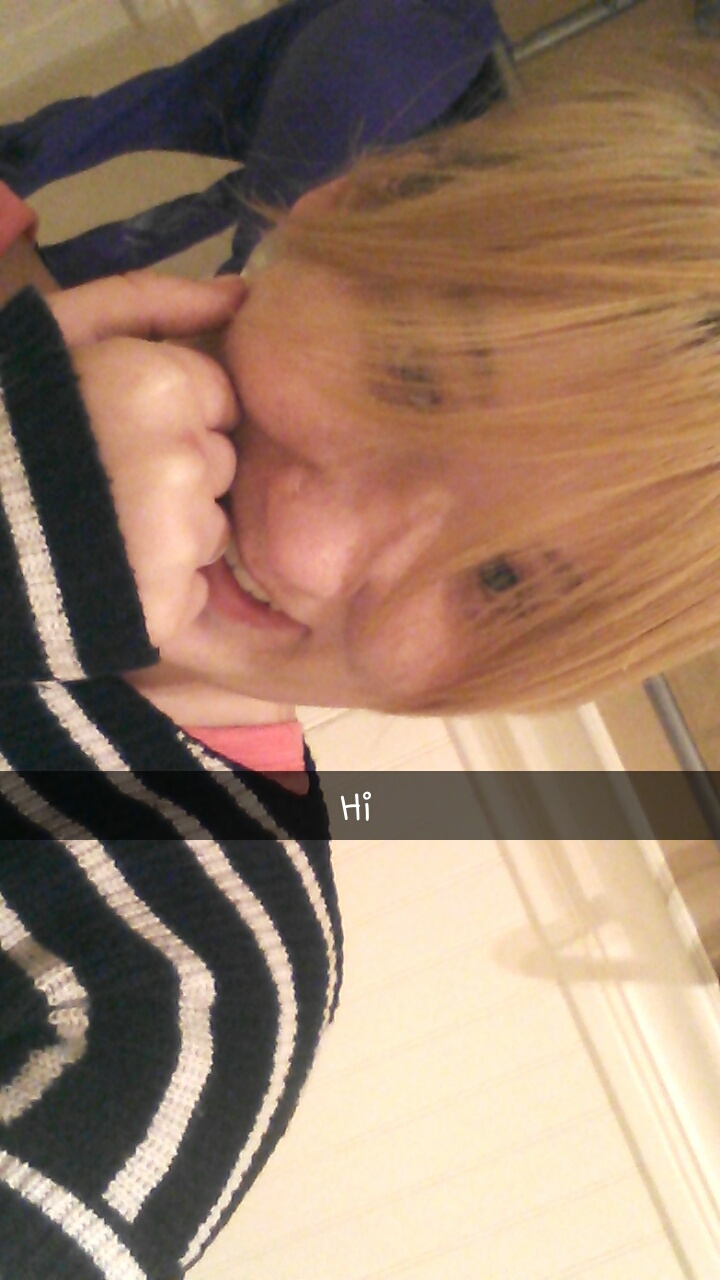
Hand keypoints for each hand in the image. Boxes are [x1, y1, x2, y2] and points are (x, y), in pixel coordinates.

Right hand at [49, 272, 244, 646]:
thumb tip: (239, 293)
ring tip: (97, 533)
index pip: (219, 401)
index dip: (172, 414)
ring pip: (210, 533)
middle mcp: (184, 462)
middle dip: (174, 473)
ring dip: (171, 535)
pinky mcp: (165, 608)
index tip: (116, 428)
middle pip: (217, 467)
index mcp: (160, 387)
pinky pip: (191, 595)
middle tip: (98, 481)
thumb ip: (151, 302)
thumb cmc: (1, 417)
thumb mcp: (57, 331)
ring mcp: (178, 541)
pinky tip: (105, 578)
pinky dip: (159, 592)